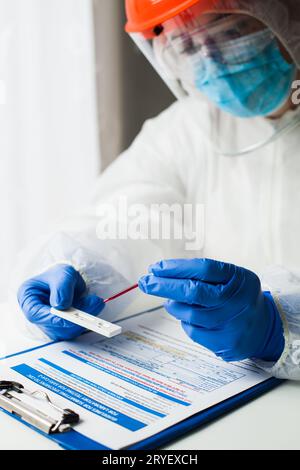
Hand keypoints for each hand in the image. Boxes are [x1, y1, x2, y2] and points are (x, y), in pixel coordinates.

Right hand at [18, 264, 104, 340]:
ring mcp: (50, 324)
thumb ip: (61, 287)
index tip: (71, 317)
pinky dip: (87, 318)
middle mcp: (37, 314)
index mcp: (28, 299)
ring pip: (66, 329)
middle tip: (94, 304)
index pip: (36, 314)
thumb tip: (61, 305)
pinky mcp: (63, 328)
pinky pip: (75, 328)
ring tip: (97, 302)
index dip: (53, 318)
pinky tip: (95, 305)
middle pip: (53, 325)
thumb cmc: (58, 276)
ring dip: (85, 318)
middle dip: (76, 318)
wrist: (66, 280)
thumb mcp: (61, 274)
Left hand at [139, 258, 284, 361]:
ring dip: (174, 305)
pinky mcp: (225, 344)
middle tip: (145, 282)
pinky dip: (186, 322)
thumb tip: (163, 275)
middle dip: (164, 286)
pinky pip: (194, 332)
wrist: (264, 327)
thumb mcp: (230, 276)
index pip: (204, 269)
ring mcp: (232, 325)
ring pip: (189, 314)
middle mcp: (238, 301)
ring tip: (172, 300)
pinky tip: (190, 316)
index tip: (156, 268)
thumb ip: (203, 274)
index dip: (177, 267)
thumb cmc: (238, 296)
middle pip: (193, 291)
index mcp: (239, 279)